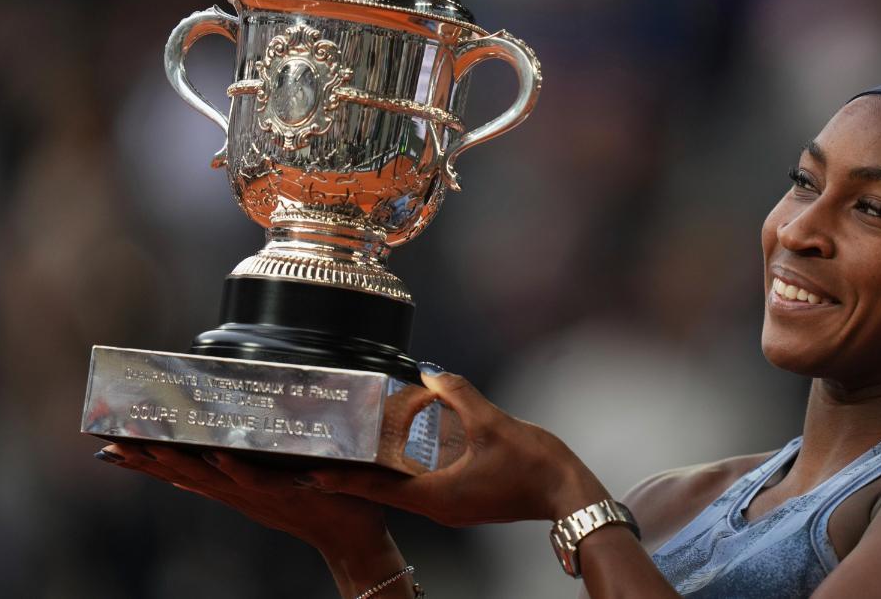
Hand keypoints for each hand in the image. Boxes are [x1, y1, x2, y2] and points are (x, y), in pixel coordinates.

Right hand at [96, 444, 407, 597]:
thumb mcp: (272, 483)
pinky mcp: (283, 493)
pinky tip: (216, 455)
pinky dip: (234, 469)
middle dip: (148, 460)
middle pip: (183, 474)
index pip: (182, 472)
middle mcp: (238, 492)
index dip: (148, 461)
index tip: (112, 446)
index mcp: (233, 487)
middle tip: (112, 444)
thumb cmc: (319, 501)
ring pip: (210, 478)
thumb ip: (245, 467)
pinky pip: (254, 481)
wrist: (351, 535)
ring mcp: (257, 494)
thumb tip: (217, 447)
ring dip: (180, 461)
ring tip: (150, 445)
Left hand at [299, 367, 611, 525]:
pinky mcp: (467, 501)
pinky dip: (411, 469)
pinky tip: (408, 449)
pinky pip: (427, 485)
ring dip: (384, 470)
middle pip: (385, 490)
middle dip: (357, 471)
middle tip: (330, 451)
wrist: (568, 493)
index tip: (311, 471)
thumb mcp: (492, 422)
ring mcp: (453, 508)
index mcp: (436, 496)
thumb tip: (432, 373)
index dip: (341, 478)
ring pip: (406, 488)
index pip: (375, 488)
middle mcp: (438, 508)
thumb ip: (457, 394)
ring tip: (361, 447)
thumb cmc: (534, 467)